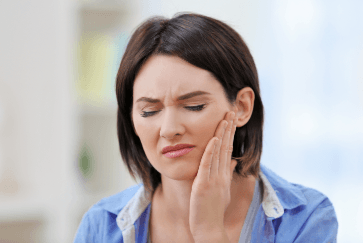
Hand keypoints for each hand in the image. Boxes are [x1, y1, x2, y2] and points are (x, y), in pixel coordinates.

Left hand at [189, 111, 237, 237]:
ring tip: (225, 118)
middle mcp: (221, 175)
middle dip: (228, 128)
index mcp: (224, 175)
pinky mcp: (203, 185)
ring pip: (218, 152)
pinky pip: (207, 165)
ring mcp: (213, 179)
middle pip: (225, 147)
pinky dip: (210, 151)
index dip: (229, 133)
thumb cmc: (213, 210)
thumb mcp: (222, 190)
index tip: (230, 120)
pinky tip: (213, 139)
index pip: (227, 149)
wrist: (209, 228)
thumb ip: (226, 174)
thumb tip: (232, 162)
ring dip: (221, 134)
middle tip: (231, 111)